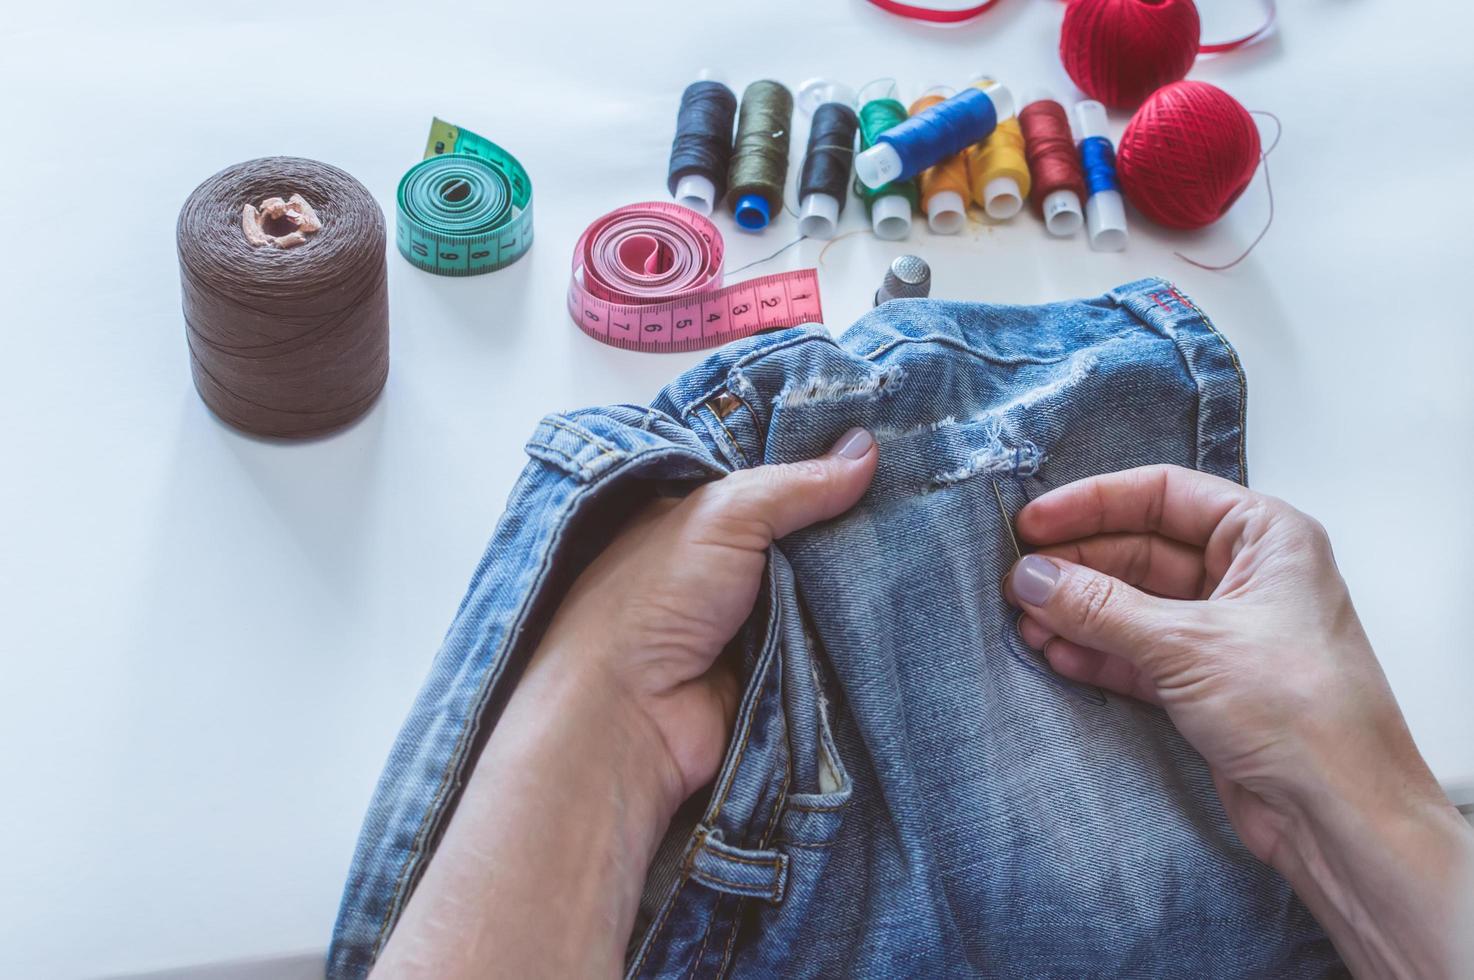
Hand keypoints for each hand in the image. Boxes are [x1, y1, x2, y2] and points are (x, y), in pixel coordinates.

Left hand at [373, 428, 877, 979]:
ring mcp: (751, 619)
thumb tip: (867, 447)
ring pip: (825, 587)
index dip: (820, 463)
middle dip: (853, 520)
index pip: (770, 479)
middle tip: (922, 490)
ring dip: (863, 577)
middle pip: (805, 533)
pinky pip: (832, 641)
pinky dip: (859, 628)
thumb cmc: (655, 601)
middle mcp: (724, 564)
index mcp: (696, 515)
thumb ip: (795, 484)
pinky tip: (909, 602)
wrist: (632, 717)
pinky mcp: (778, 669)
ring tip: (929, 537)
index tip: (884, 443)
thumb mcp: (723, 516)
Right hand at [1003, 464, 1471, 976]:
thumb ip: (1101, 608)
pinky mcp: (1206, 682)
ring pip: (1133, 605)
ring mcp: (1224, 630)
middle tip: (1019, 580)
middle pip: (1140, 550)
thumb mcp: (1188, 645)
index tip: (1034, 522)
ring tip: (1026, 622)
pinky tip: (1055, 654)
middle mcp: (1247, 576)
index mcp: (1265, 537)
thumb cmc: (1302, 713)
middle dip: (1078, 566)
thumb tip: (1032, 576)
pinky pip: (1137, 652)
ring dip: (1079, 613)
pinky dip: (1096, 652)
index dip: (1093, 503)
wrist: (1340, 815)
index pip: (1163, 495)